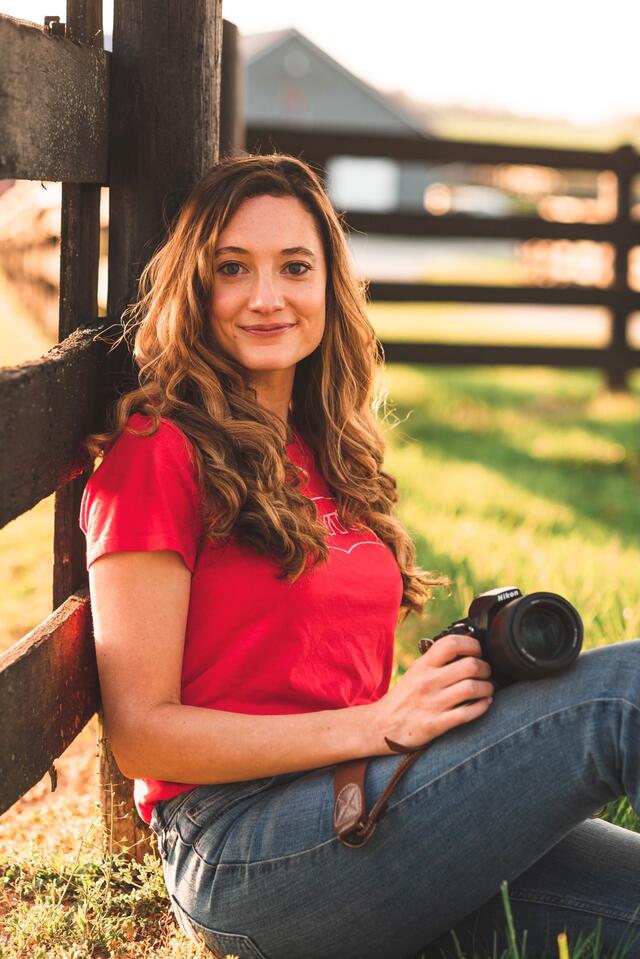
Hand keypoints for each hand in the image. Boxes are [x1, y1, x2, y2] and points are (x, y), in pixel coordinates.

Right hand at [370, 634, 493, 754]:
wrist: (382, 726)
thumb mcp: (416, 672)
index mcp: (423, 665)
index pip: (452, 643)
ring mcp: (432, 703)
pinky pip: (468, 713)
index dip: (473, 644)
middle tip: (487, 672)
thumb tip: (467, 645)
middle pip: (470, 665)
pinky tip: (484, 703)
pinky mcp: (436, 724)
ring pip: (473, 688)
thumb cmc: (405, 697)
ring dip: (487, 687)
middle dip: (486, 668)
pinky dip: (482, 706)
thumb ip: (437, 660)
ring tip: (487, 688)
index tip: (478, 651)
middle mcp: (427, 682)